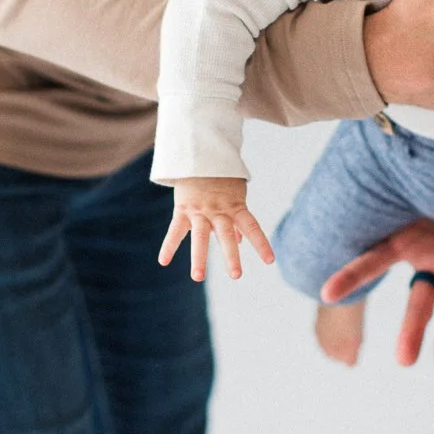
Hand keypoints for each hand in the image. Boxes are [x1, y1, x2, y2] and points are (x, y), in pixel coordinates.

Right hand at [159, 177, 275, 282]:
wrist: (199, 155)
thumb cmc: (221, 179)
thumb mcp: (235, 196)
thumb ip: (237, 219)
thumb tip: (242, 240)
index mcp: (235, 207)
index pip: (252, 227)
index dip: (261, 244)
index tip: (270, 261)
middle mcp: (218, 211)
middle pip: (226, 235)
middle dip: (231, 255)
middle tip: (236, 275)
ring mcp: (199, 211)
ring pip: (200, 236)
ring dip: (199, 258)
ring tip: (197, 278)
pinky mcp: (182, 210)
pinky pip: (175, 230)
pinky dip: (169, 246)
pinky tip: (163, 262)